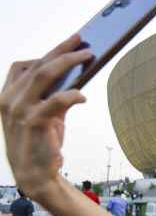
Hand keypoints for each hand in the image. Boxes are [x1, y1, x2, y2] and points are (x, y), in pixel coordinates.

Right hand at [0, 34, 92, 199]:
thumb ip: (53, 95)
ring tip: (88, 56)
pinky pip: (56, 100)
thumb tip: (75, 75)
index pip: (23, 66)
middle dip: (62, 49)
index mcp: (7, 95)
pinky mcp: (34, 122)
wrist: (35, 175)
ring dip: (68, 61)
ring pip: (44, 75)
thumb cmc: (40, 142)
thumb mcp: (44, 115)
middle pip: (38, 65)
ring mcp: (19, 110)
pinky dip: (73, 94)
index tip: (69, 42)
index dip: (47, 52)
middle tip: (82, 40)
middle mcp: (9, 99)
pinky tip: (83, 97)